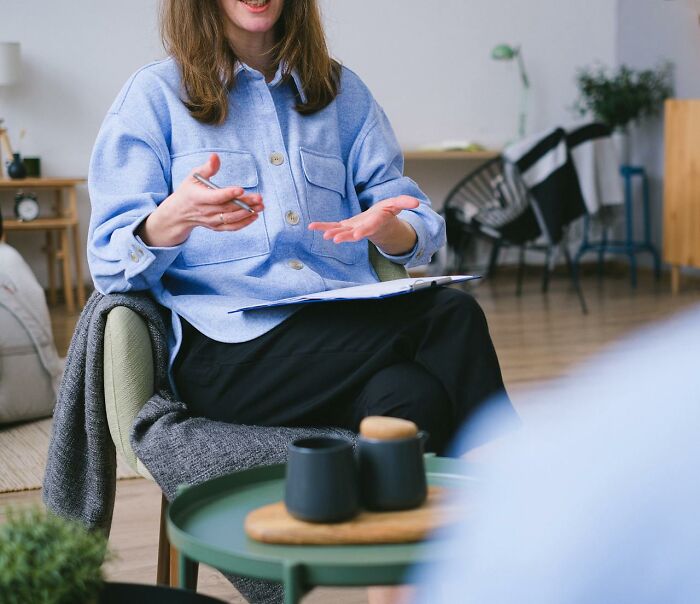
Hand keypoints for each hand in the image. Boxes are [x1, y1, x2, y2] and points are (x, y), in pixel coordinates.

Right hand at [137, 153, 263, 247]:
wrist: (179, 213)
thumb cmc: (188, 191)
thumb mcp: (193, 176)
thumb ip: (207, 167)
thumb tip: (215, 156)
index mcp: (198, 197)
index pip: (215, 197)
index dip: (228, 194)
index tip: (241, 189)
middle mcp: (205, 211)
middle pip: (227, 208)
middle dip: (245, 203)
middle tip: (259, 197)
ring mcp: (211, 221)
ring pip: (231, 218)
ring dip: (247, 213)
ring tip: (261, 206)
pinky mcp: (216, 227)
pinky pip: (231, 227)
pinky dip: (243, 223)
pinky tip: (254, 216)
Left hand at [308, 196, 418, 255]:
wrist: (378, 223)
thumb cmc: (386, 214)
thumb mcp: (396, 205)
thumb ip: (404, 202)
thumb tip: (416, 202)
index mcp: (374, 223)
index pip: (370, 228)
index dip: (364, 231)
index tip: (358, 235)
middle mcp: (362, 228)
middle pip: (353, 234)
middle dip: (345, 236)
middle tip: (335, 239)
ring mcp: (352, 229)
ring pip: (340, 232)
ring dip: (331, 232)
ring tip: (323, 234)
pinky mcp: (344, 227)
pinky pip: (332, 227)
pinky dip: (322, 226)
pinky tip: (311, 226)